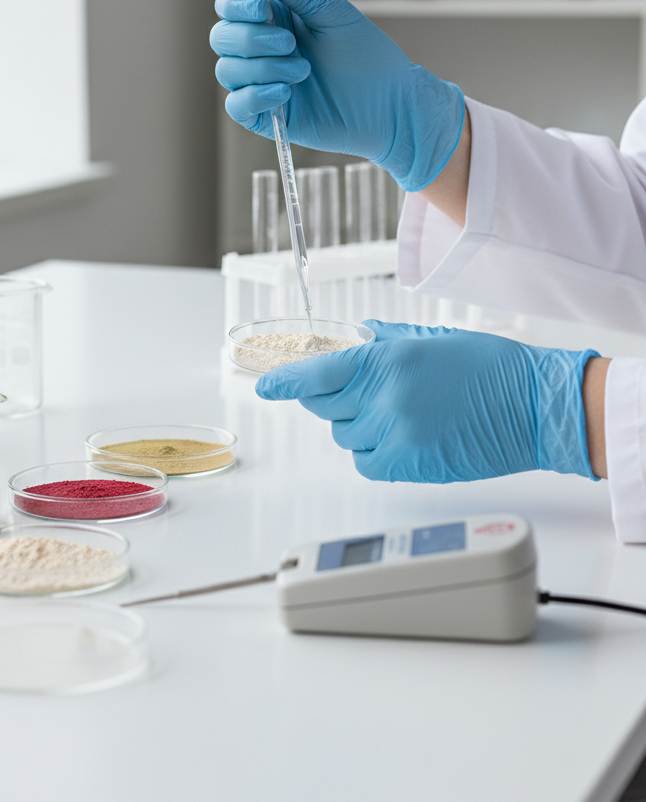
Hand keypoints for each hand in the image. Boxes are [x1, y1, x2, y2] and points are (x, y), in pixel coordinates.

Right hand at [210, 0, 465, 191]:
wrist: (387, 102)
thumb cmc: (365, 55)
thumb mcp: (330, 12)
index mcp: (273, 18)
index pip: (230, 5)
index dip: (236, 5)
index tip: (263, 9)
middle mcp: (260, 49)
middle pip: (221, 37)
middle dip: (251, 39)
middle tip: (291, 44)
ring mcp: (260, 82)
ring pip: (227, 70)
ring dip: (263, 68)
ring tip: (303, 72)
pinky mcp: (265, 115)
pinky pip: (236, 105)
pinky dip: (255, 96)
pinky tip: (285, 94)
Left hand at [255, 320, 598, 482]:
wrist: (534, 407)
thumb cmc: (489, 368)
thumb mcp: (430, 338)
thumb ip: (383, 340)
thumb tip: (352, 337)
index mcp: (387, 359)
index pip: (317, 372)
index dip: (286, 381)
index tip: (267, 386)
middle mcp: (384, 396)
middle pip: (325, 406)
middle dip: (334, 399)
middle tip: (364, 393)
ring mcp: (393, 433)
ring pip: (344, 436)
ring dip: (357, 426)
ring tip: (398, 415)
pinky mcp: (407, 465)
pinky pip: (365, 462)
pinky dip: (372, 453)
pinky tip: (401, 439)